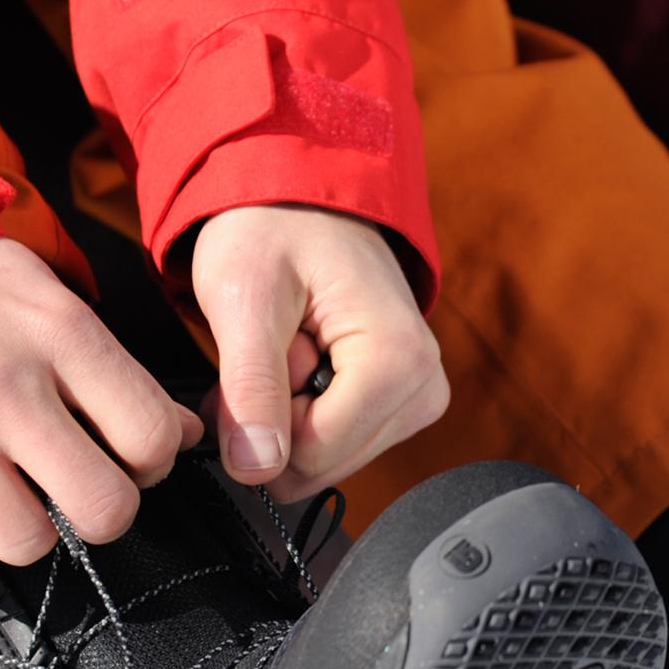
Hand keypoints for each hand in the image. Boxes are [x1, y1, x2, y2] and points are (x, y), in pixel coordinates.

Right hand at [0, 237, 202, 580]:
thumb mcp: (35, 290)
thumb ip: (109, 363)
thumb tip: (182, 433)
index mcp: (56, 331)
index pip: (151, 435)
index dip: (151, 460)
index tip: (127, 454)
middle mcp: (3, 385)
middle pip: (103, 508)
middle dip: (100, 508)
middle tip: (75, 487)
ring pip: (29, 543)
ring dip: (25, 527)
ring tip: (5, 488)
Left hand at [190, 203, 448, 501]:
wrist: (300, 199)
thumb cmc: (273, 229)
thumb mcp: (244, 297)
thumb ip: (251, 387)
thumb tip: (256, 469)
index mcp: (399, 360)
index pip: (313, 454)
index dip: (262, 419)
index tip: (263, 350)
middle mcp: (424, 387)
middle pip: (323, 464)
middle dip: (276, 415)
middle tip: (274, 343)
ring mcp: (419, 398)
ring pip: (326, 460)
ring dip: (286, 410)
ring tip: (288, 342)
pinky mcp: (404, 402)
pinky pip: (337, 443)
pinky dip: (303, 410)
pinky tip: (301, 357)